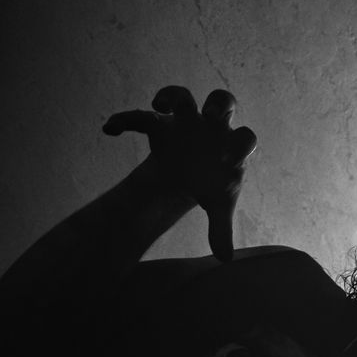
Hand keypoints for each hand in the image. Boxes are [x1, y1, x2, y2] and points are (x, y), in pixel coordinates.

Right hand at [103, 84, 256, 261]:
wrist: (189, 175)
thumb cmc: (211, 186)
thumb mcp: (217, 206)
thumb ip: (221, 229)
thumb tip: (225, 260)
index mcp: (232, 145)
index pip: (245, 138)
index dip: (239, 145)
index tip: (227, 160)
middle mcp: (213, 128)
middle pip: (223, 99)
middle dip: (218, 105)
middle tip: (209, 116)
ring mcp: (187, 122)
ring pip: (183, 97)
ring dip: (172, 97)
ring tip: (159, 108)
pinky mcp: (162, 124)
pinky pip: (142, 117)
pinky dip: (126, 120)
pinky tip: (111, 130)